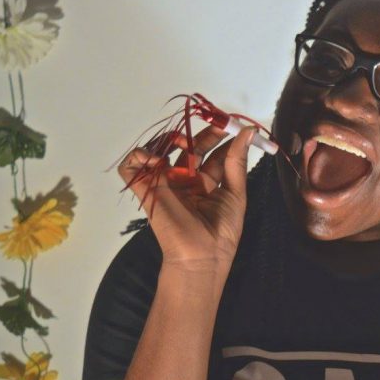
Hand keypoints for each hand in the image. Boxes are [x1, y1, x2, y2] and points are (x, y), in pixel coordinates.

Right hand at [118, 125, 254, 271]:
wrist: (202, 255)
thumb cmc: (222, 230)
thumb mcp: (236, 192)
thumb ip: (237, 161)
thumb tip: (249, 132)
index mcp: (208, 183)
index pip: (211, 152)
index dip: (218, 136)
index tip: (229, 123)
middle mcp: (186, 181)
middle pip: (189, 148)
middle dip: (200, 134)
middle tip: (213, 125)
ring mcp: (165, 184)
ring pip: (160, 151)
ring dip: (169, 140)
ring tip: (181, 142)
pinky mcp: (146, 190)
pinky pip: (131, 168)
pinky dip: (138, 155)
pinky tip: (155, 157)